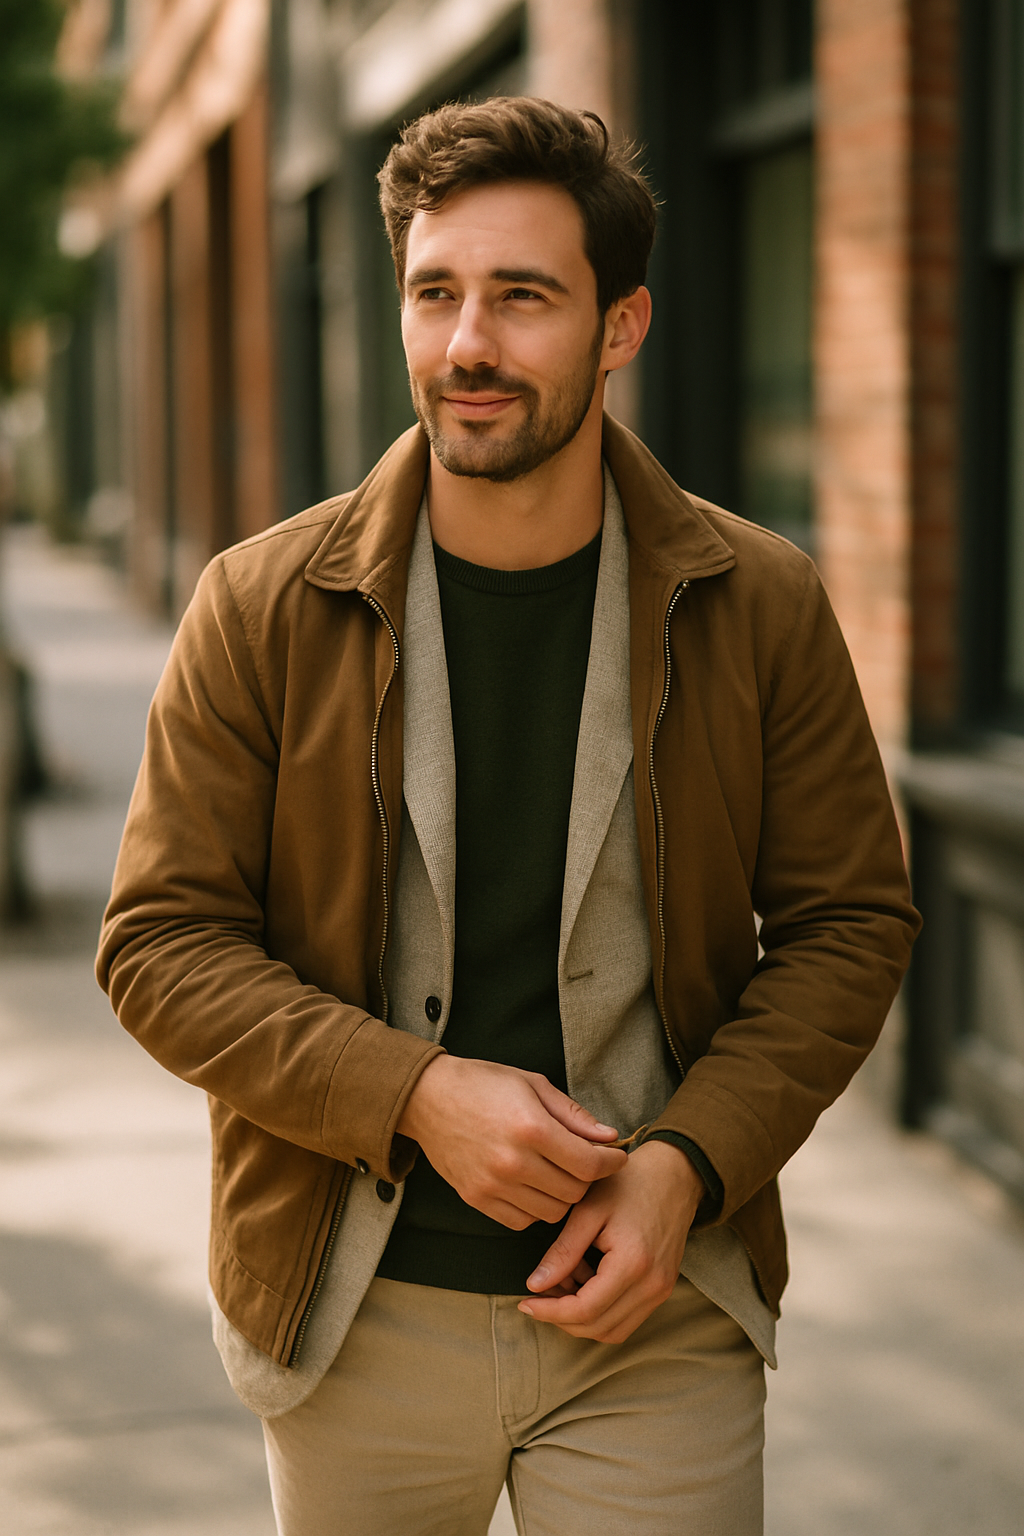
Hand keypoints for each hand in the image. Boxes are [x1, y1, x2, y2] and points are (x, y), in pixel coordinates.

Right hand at [397, 1055, 626, 1228]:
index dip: (611, 1163)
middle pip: (574, 1192)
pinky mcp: (477, 1199)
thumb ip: (573, 1114)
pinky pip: (522, 1220)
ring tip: (558, 1173)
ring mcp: (493, 1185)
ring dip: (563, 1195)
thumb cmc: (483, 1084)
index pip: (588, 1165)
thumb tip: (608, 1137)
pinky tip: (533, 1185)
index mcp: (531, 1128)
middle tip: (585, 1162)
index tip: (616, 1158)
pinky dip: (536, 1207)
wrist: (428, 1098)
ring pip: (552, 1212)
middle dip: (588, 1179)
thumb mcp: (533, 1084)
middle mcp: (513, 1162)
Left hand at [517, 1139, 705, 1341]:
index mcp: (633, 1264)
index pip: (585, 1311)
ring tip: (563, 1281)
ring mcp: (661, 1291)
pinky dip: (600, 1310)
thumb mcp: (588, 1210)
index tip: (525, 1302)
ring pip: (613, 1330)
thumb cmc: (628, 1184)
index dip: (550, 1312)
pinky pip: (627, 1318)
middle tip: (539, 1292)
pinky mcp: (662, 1289)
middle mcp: (652, 1286)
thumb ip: (563, 1251)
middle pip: (598, 1328)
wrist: (673, 1175)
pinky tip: (585, 1279)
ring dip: (581, 1317)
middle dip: (562, 1317)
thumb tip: (535, 1285)